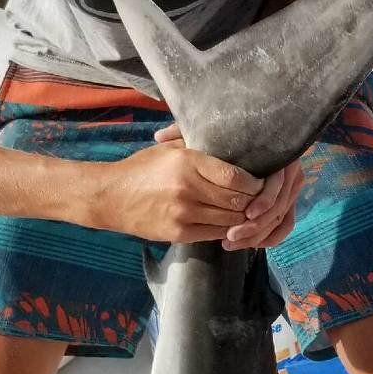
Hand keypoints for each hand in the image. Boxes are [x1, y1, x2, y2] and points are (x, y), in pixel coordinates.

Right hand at [150, 125, 303, 249]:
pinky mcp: (180, 232)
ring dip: (244, 217)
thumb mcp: (169, 148)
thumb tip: (231, 140)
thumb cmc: (142, 169)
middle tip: (261, 199)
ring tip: (250, 212)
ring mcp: (184, 213)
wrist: (111, 197)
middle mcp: (188, 188)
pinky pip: (216, 233)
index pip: (235, 177)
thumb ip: (198, 145)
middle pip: (237, 200)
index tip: (261, 182)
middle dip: (254, 201)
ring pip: (230, 219)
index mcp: (188, 162)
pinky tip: (233, 224)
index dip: (255, 183)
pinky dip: (229, 229)